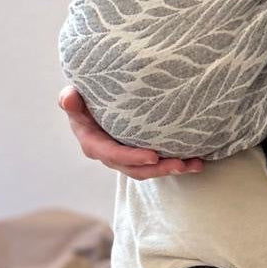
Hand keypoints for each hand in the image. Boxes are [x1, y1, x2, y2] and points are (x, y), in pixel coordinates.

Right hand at [58, 86, 204, 180]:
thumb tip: (68, 98)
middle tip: (180, 164)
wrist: (92, 104)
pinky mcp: (141, 154)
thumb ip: (70, 100)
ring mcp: (127, 157)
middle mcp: (111, 155)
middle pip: (136, 169)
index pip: (114, 155)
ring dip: (173, 168)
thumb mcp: (74, 99)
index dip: (132, 158)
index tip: (153, 156)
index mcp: (94, 144)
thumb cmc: (82, 99)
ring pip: (150, 169)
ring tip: (194, 164)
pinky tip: (197, 160)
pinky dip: (178, 163)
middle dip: (159, 169)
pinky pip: (159, 162)